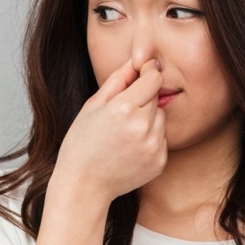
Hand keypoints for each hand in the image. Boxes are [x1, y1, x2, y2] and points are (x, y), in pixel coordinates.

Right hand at [55, 58, 167, 204]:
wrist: (84, 185)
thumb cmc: (82, 143)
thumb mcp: (93, 106)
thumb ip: (117, 80)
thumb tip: (136, 59)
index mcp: (124, 109)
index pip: (154, 78)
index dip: (147, 74)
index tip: (141, 75)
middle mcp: (143, 127)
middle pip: (157, 98)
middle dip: (143, 100)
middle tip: (121, 115)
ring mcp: (153, 146)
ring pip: (161, 119)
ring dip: (148, 120)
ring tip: (124, 134)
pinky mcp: (160, 161)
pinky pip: (162, 139)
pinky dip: (150, 139)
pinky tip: (130, 148)